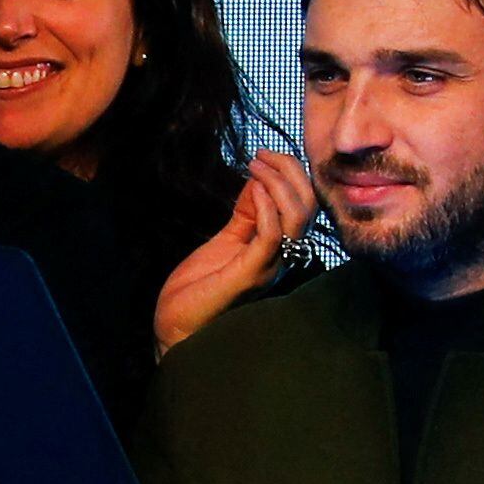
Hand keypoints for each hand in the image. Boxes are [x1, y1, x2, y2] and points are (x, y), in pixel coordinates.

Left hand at [153, 150, 315, 354]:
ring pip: (297, 218)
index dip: (290, 174)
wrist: (175, 328)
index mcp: (280, 248)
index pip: (305, 204)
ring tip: (256, 166)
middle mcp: (282, 258)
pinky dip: (266, 208)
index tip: (263, 155)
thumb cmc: (199, 288)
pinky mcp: (250, 275)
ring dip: (278, 184)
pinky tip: (252, 190)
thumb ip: (245, 214)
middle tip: (261, 155)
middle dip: (289, 172)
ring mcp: (269, 267)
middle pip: (308, 206)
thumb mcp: (226, 241)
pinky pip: (272, 236)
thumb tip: (258, 180)